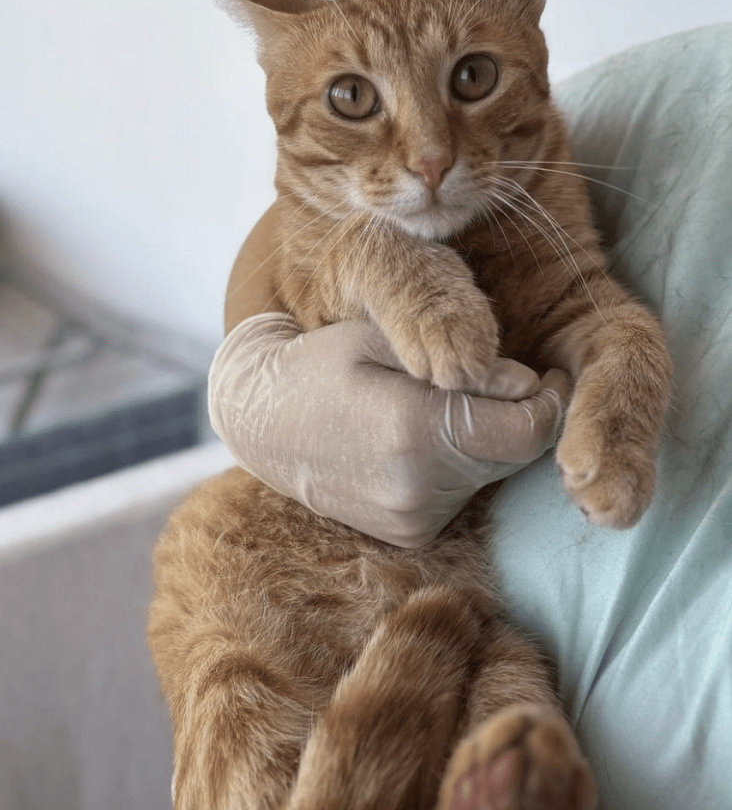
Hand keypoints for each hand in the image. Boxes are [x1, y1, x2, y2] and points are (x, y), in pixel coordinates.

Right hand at [209, 313, 568, 546]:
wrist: (261, 423)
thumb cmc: (319, 364)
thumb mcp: (380, 338)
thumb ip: (457, 356)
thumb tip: (525, 383)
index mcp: (413, 430)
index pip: (528, 430)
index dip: (549, 399)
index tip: (546, 374)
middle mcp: (418, 487)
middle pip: (514, 452)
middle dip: (513, 414)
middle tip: (484, 380)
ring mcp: (412, 518)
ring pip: (489, 472)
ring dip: (482, 439)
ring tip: (431, 408)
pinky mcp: (409, 533)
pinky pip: (462, 492)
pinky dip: (456, 464)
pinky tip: (415, 439)